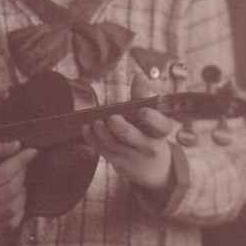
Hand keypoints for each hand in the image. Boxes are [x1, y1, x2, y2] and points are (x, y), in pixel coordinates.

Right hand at [0, 141, 37, 227]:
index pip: (3, 173)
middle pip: (11, 188)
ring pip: (15, 204)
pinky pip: (13, 219)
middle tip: (21, 163)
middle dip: (21, 173)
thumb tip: (17, 145)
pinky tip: (15, 196)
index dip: (20, 161)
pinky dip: (20, 206)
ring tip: (16, 179)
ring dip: (22, 189)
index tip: (32, 151)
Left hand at [82, 73, 174, 190]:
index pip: (160, 127)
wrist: (152, 169)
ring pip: (113, 145)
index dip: (153, 120)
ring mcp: (131, 156)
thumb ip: (143, 97)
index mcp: (159, 133)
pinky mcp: (117, 162)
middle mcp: (147, 146)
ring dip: (102, 133)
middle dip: (122, 128)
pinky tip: (86, 128)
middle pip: (133, 138)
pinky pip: (102, 150)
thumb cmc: (149, 135)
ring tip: (97, 122)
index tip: (143, 112)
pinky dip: (92, 139)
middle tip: (112, 118)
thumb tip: (140, 75)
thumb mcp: (151, 118)